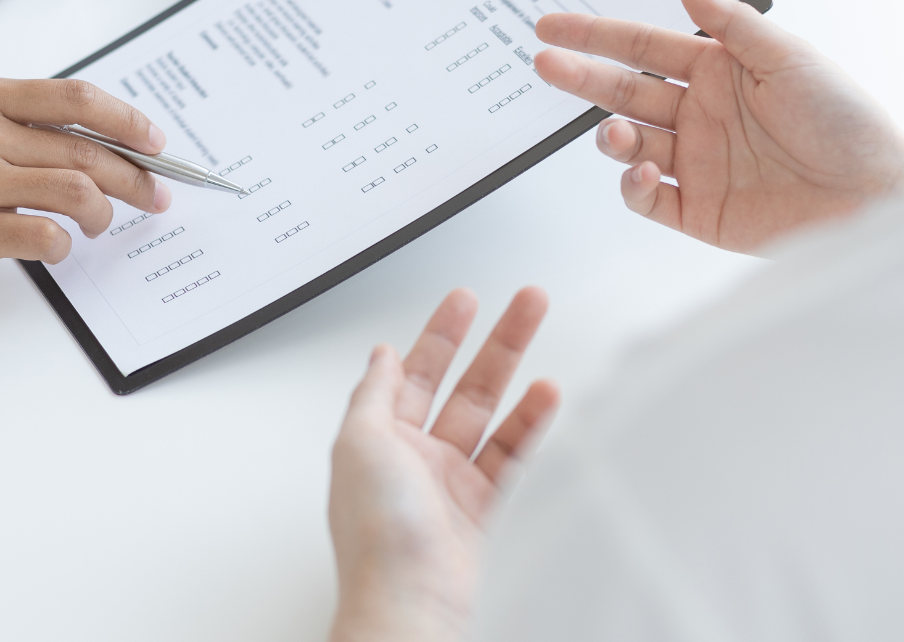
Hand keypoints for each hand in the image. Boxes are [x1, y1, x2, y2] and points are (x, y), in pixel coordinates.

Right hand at [0, 78, 171, 281]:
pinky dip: (65, 246)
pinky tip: (59, 247)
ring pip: (77, 192)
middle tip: (155, 195)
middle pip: (86, 151)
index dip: (127, 120)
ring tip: (100, 224)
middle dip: (135, 177)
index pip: (76, 99)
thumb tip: (109, 141)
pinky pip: (47, 235)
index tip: (156, 142)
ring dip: (103, 214)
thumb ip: (27, 122)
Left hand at [328, 288, 559, 641]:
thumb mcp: (359, 442)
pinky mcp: (487, 510)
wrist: (411, 601)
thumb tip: (379, 354)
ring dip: (517, 371)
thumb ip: (373, 392)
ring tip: (539, 333)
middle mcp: (418, 460)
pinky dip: (532, 422)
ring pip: (493, 413)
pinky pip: (515, 455)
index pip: (413, 374)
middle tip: (521, 304)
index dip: (439, 335)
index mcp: (380, 441)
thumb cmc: (377, 536)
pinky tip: (545, 394)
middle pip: (462, 386)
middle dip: (492, 340)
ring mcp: (454, 485)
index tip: (463, 303)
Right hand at [534, 0, 903, 252]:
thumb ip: (733, 24)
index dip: (596, 35)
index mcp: (719, 71)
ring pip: (629, 144)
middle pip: (625, 91)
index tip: (552, 25)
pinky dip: (634, 184)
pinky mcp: (698, 210)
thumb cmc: (847, 123)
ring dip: (612, 136)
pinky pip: (647, 197)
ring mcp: (696, 163)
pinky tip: (644, 170)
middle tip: (545, 64)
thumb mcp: (791, 58)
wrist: (876, 197)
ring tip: (613, 133)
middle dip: (582, 77)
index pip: (643, 47)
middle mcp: (701, 114)